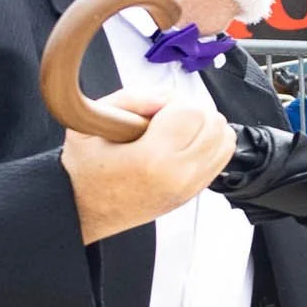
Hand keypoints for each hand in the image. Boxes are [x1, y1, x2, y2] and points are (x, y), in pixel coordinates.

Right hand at [62, 88, 235, 243]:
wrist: (82, 209)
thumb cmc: (84, 170)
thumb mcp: (89, 123)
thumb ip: (130, 99)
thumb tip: (167, 97)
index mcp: (152, 159)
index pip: (192, 112)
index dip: (174, 103)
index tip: (155, 111)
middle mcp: (178, 176)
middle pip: (214, 124)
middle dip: (192, 112)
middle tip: (166, 118)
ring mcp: (190, 187)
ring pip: (225, 140)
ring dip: (205, 127)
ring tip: (176, 129)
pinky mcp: (194, 192)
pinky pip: (221, 158)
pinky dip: (209, 143)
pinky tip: (183, 143)